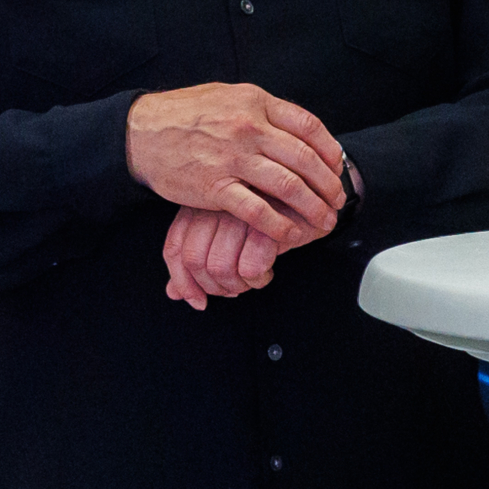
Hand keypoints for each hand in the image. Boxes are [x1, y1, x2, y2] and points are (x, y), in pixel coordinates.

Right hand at [126, 83, 346, 242]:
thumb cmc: (185, 114)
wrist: (140, 133)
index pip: (309, 126)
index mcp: (256, 103)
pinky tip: (290, 234)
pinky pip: (256, 210)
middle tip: (338, 200)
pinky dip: (278, 225)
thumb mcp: (229, 96)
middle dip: (328, 184)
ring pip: (287, 186)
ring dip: (312, 207)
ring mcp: (232, 158)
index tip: (338, 167)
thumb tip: (297, 128)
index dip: (330, 150)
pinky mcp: (214, 187)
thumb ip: (263, 110)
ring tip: (324, 221)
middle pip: (305, 159)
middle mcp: (249, 128)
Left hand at [163, 206, 286, 308]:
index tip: (197, 299)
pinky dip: (258, 280)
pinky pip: (250, 268)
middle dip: (214, 287)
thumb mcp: (227, 227)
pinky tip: (268, 272)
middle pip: (195, 261)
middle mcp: (217, 204)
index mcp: (202, 202)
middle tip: (233, 289)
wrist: (315, 188)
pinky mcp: (270, 221)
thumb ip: (198, 256)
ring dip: (237, 285)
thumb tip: (173, 292)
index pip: (175, 249)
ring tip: (252, 280)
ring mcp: (242, 211)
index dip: (182, 281)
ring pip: (220, 267)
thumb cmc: (270, 209)